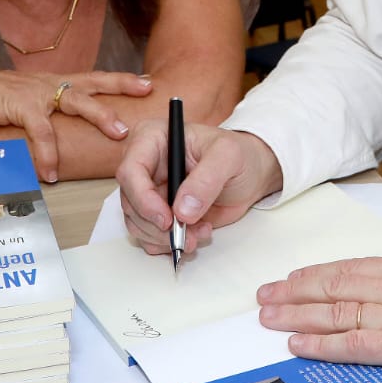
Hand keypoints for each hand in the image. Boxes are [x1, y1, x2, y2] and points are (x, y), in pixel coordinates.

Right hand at [0, 69, 150, 181]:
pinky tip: (51, 173)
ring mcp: (37, 93)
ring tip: (120, 133)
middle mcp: (49, 84)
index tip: (144, 80)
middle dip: (122, 84)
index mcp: (52, 83)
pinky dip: (48, 153)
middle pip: (94, 81)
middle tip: (148, 88)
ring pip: (79, 101)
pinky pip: (42, 132)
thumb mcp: (22, 105)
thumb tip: (58, 134)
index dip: (118, 80)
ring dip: (102, 116)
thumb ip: (43, 115)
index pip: (92, 78)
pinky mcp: (21, 105)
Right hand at [116, 119, 280, 253]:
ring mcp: (149, 191)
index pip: (131, 170)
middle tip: (186, 235)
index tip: (167, 219)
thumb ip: (207, 179)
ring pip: (137, 224)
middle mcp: (146, 165)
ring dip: (165, 238)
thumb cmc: (239, 154)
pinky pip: (149, 236)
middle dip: (157, 226)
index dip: (143, 198)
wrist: (250, 173)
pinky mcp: (157, 212)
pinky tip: (195, 235)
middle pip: (130, 202)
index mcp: (154, 138)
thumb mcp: (229, 156)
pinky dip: (168, 243)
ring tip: (199, 233)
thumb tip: (182, 210)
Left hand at [255, 239, 381, 378]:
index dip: (319, 273)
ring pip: (334, 312)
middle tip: (264, 295)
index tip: (295, 276)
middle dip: (294, 291)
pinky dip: (321, 344)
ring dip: (296, 314)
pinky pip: (352, 344)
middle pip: (334, 286)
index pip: (354, 267)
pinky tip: (298, 344)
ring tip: (267, 317)